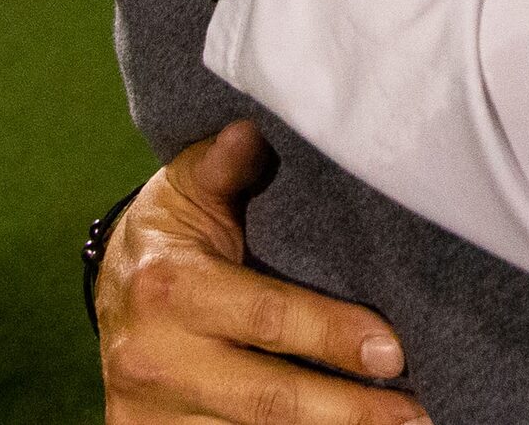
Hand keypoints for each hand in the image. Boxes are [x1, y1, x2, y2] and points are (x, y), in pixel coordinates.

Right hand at [99, 122, 422, 423]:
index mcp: (168, 287)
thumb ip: (222, 165)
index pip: (265, 318)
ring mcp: (149, 413)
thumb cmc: (170, 235)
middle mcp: (154, 358)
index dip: (332, 335)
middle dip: (350, 410)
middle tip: (416, 410)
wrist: (112, 291)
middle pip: (269, 399)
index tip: (393, 350)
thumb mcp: (185, 188)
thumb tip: (250, 131)